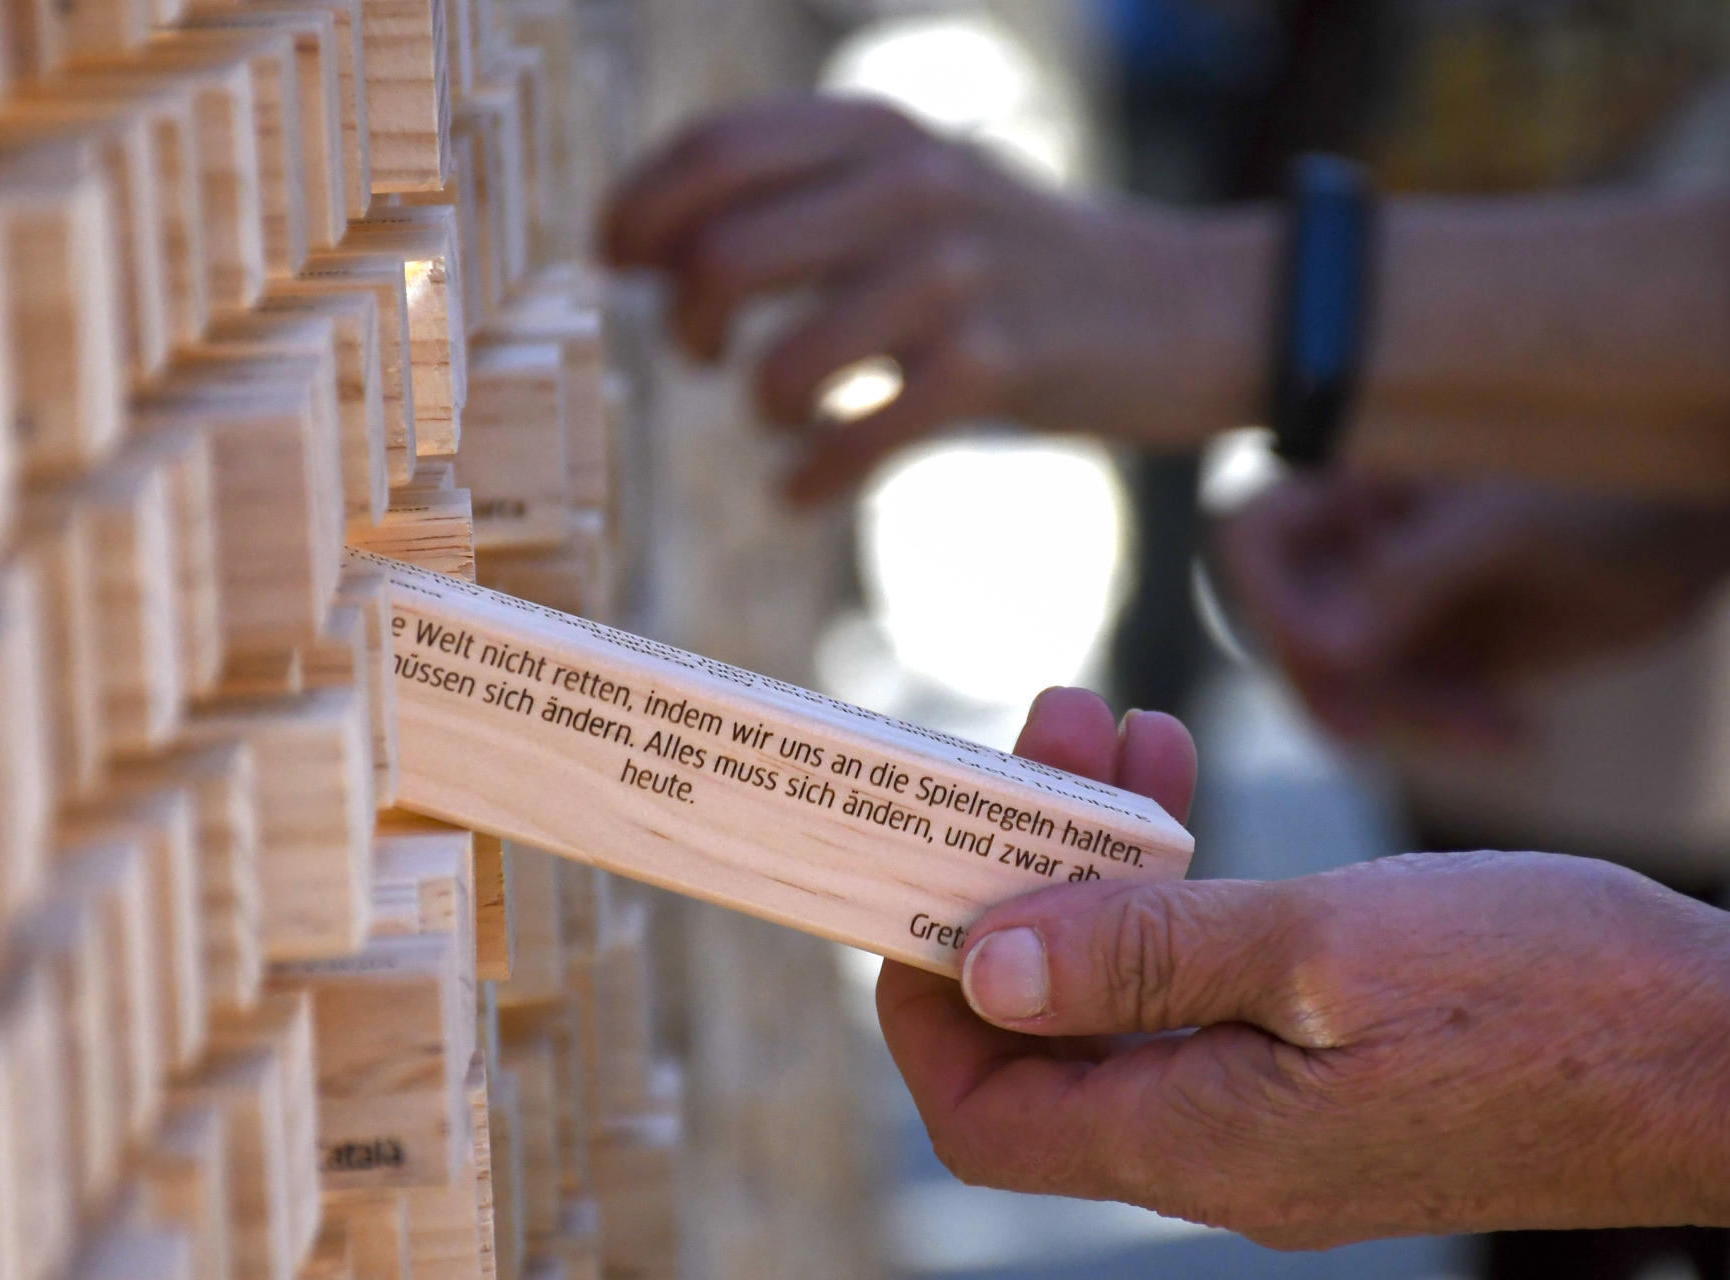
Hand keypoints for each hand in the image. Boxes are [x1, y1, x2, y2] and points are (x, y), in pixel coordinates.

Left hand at [600, 96, 1271, 501]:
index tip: (613, 261)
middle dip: (688, 322)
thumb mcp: (926, 184)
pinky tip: (806, 489)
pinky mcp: (995, 367)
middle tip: (703, 352)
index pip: (712, 151)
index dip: (637, 211)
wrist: (1191, 306)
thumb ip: (813, 194)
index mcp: (880, 129)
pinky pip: (856, 441)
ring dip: (760, 406)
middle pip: (723, 256)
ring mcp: (955, 276)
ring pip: (783, 362)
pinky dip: (812, 479)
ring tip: (778, 416)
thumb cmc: (1028, 258)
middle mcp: (910, 186)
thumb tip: (669, 248)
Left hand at [877, 687, 1729, 1246]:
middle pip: (1046, 1031)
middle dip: (1018, 881)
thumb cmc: (1545, 994)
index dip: (923, 1003)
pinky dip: (1173, 889)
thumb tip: (986, 967)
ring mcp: (1273, 1112)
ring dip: (1096, 862)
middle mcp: (1219, 1146)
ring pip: (1124, 991)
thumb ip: (1143, 958)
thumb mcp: (1324, 950)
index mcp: (1201, 1139)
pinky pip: (1201, 986)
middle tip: (1037, 741)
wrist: (1722, 1050)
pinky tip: (1178, 790)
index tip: (919, 881)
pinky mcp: (1324, 1071)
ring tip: (1112, 732)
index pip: (986, 1111)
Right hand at [1214, 472, 1729, 748]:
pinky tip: (1513, 732)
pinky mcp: (1442, 651)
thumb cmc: (1613, 478)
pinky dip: (1442, 731)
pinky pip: (1405, 710)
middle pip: (1292, 624)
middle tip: (1378, 730)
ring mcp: (1398, 597)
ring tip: (1494, 728)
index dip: (1270, 599)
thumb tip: (1320, 648)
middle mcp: (1361, 536)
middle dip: (1340, 683)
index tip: (1321, 656)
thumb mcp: (1509, 519)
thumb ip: (1409, 575)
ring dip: (1405, 718)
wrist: (1705, 519)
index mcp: (1358, 473)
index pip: (1257, 537)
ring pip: (1345, 682)